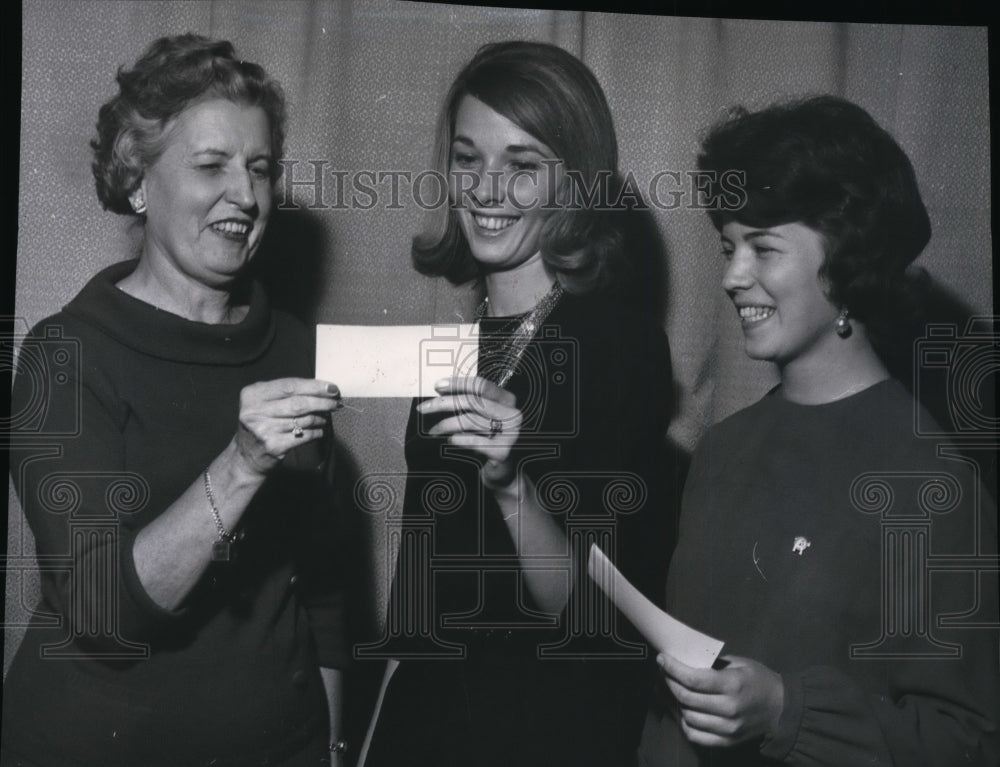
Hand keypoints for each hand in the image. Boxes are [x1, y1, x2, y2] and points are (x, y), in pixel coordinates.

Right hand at [234, 378, 341, 476]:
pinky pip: (304, 436)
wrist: (246, 457)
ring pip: (304, 420)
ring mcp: (263, 430)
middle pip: (298, 403)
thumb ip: (285, 393)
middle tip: (336, 403)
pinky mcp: (274, 446)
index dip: (314, 386)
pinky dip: (316, 432)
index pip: (289, 385)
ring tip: (326, 417)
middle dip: (322, 402)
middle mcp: (254, 411)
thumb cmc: (261, 425)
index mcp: (252, 395)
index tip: (332, 388)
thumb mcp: (263, 403)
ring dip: (320, 418)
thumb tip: (322, 390)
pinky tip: (319, 431)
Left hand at [417, 376, 521, 487]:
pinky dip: (459, 439)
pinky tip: (450, 440)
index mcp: (507, 400)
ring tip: (433, 430)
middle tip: (423, 408)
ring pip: (469, 421)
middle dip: (443, 404)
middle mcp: (512, 414)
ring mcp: (510, 433)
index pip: (481, 385)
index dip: (458, 383)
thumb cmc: (489, 441)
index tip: (437, 386)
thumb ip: (468, 404)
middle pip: (472, 401)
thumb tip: (441, 390)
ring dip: (445, 425)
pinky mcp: (503, 451)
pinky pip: (474, 441)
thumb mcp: (482, 418)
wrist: (504, 472)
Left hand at [657, 653, 783, 747]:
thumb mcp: (740, 663)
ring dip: (674, 702)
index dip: (673, 669)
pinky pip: (696, 735)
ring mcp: (727, 728)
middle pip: (686, 698)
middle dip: (669, 682)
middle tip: (663, 671)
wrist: (783, 709)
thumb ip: (713, 663)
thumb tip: (685, 659)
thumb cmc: (759, 680)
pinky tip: (682, 709)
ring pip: (687, 717)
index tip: (662, 659)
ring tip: (670, 688)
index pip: (694, 679)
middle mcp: (728, 709)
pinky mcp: (726, 741)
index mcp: (732, 685)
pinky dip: (684, 722)